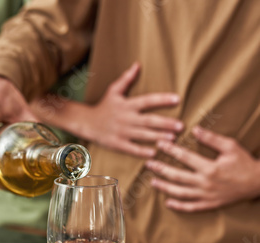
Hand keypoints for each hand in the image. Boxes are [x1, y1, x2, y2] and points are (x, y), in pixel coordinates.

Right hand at [32, 62, 182, 157]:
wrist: (87, 122)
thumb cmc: (103, 106)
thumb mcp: (113, 90)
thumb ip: (126, 78)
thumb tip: (138, 64)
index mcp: (127, 105)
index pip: (148, 100)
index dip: (162, 100)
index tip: (177, 99)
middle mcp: (126, 118)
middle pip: (149, 120)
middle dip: (165, 123)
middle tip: (181, 126)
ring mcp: (122, 132)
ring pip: (143, 135)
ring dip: (158, 137)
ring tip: (173, 139)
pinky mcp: (117, 144)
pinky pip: (132, 149)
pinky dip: (142, 151)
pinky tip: (154, 152)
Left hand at [146, 126, 259, 211]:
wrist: (257, 183)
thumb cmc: (244, 163)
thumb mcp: (230, 146)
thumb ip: (211, 139)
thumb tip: (195, 129)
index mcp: (209, 168)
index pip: (184, 157)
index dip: (170, 150)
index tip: (159, 145)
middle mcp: (205, 183)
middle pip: (177, 176)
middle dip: (161, 169)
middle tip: (148, 164)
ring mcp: (206, 196)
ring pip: (180, 193)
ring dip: (164, 187)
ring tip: (152, 181)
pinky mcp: (209, 205)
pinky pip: (190, 207)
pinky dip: (178, 206)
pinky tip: (168, 202)